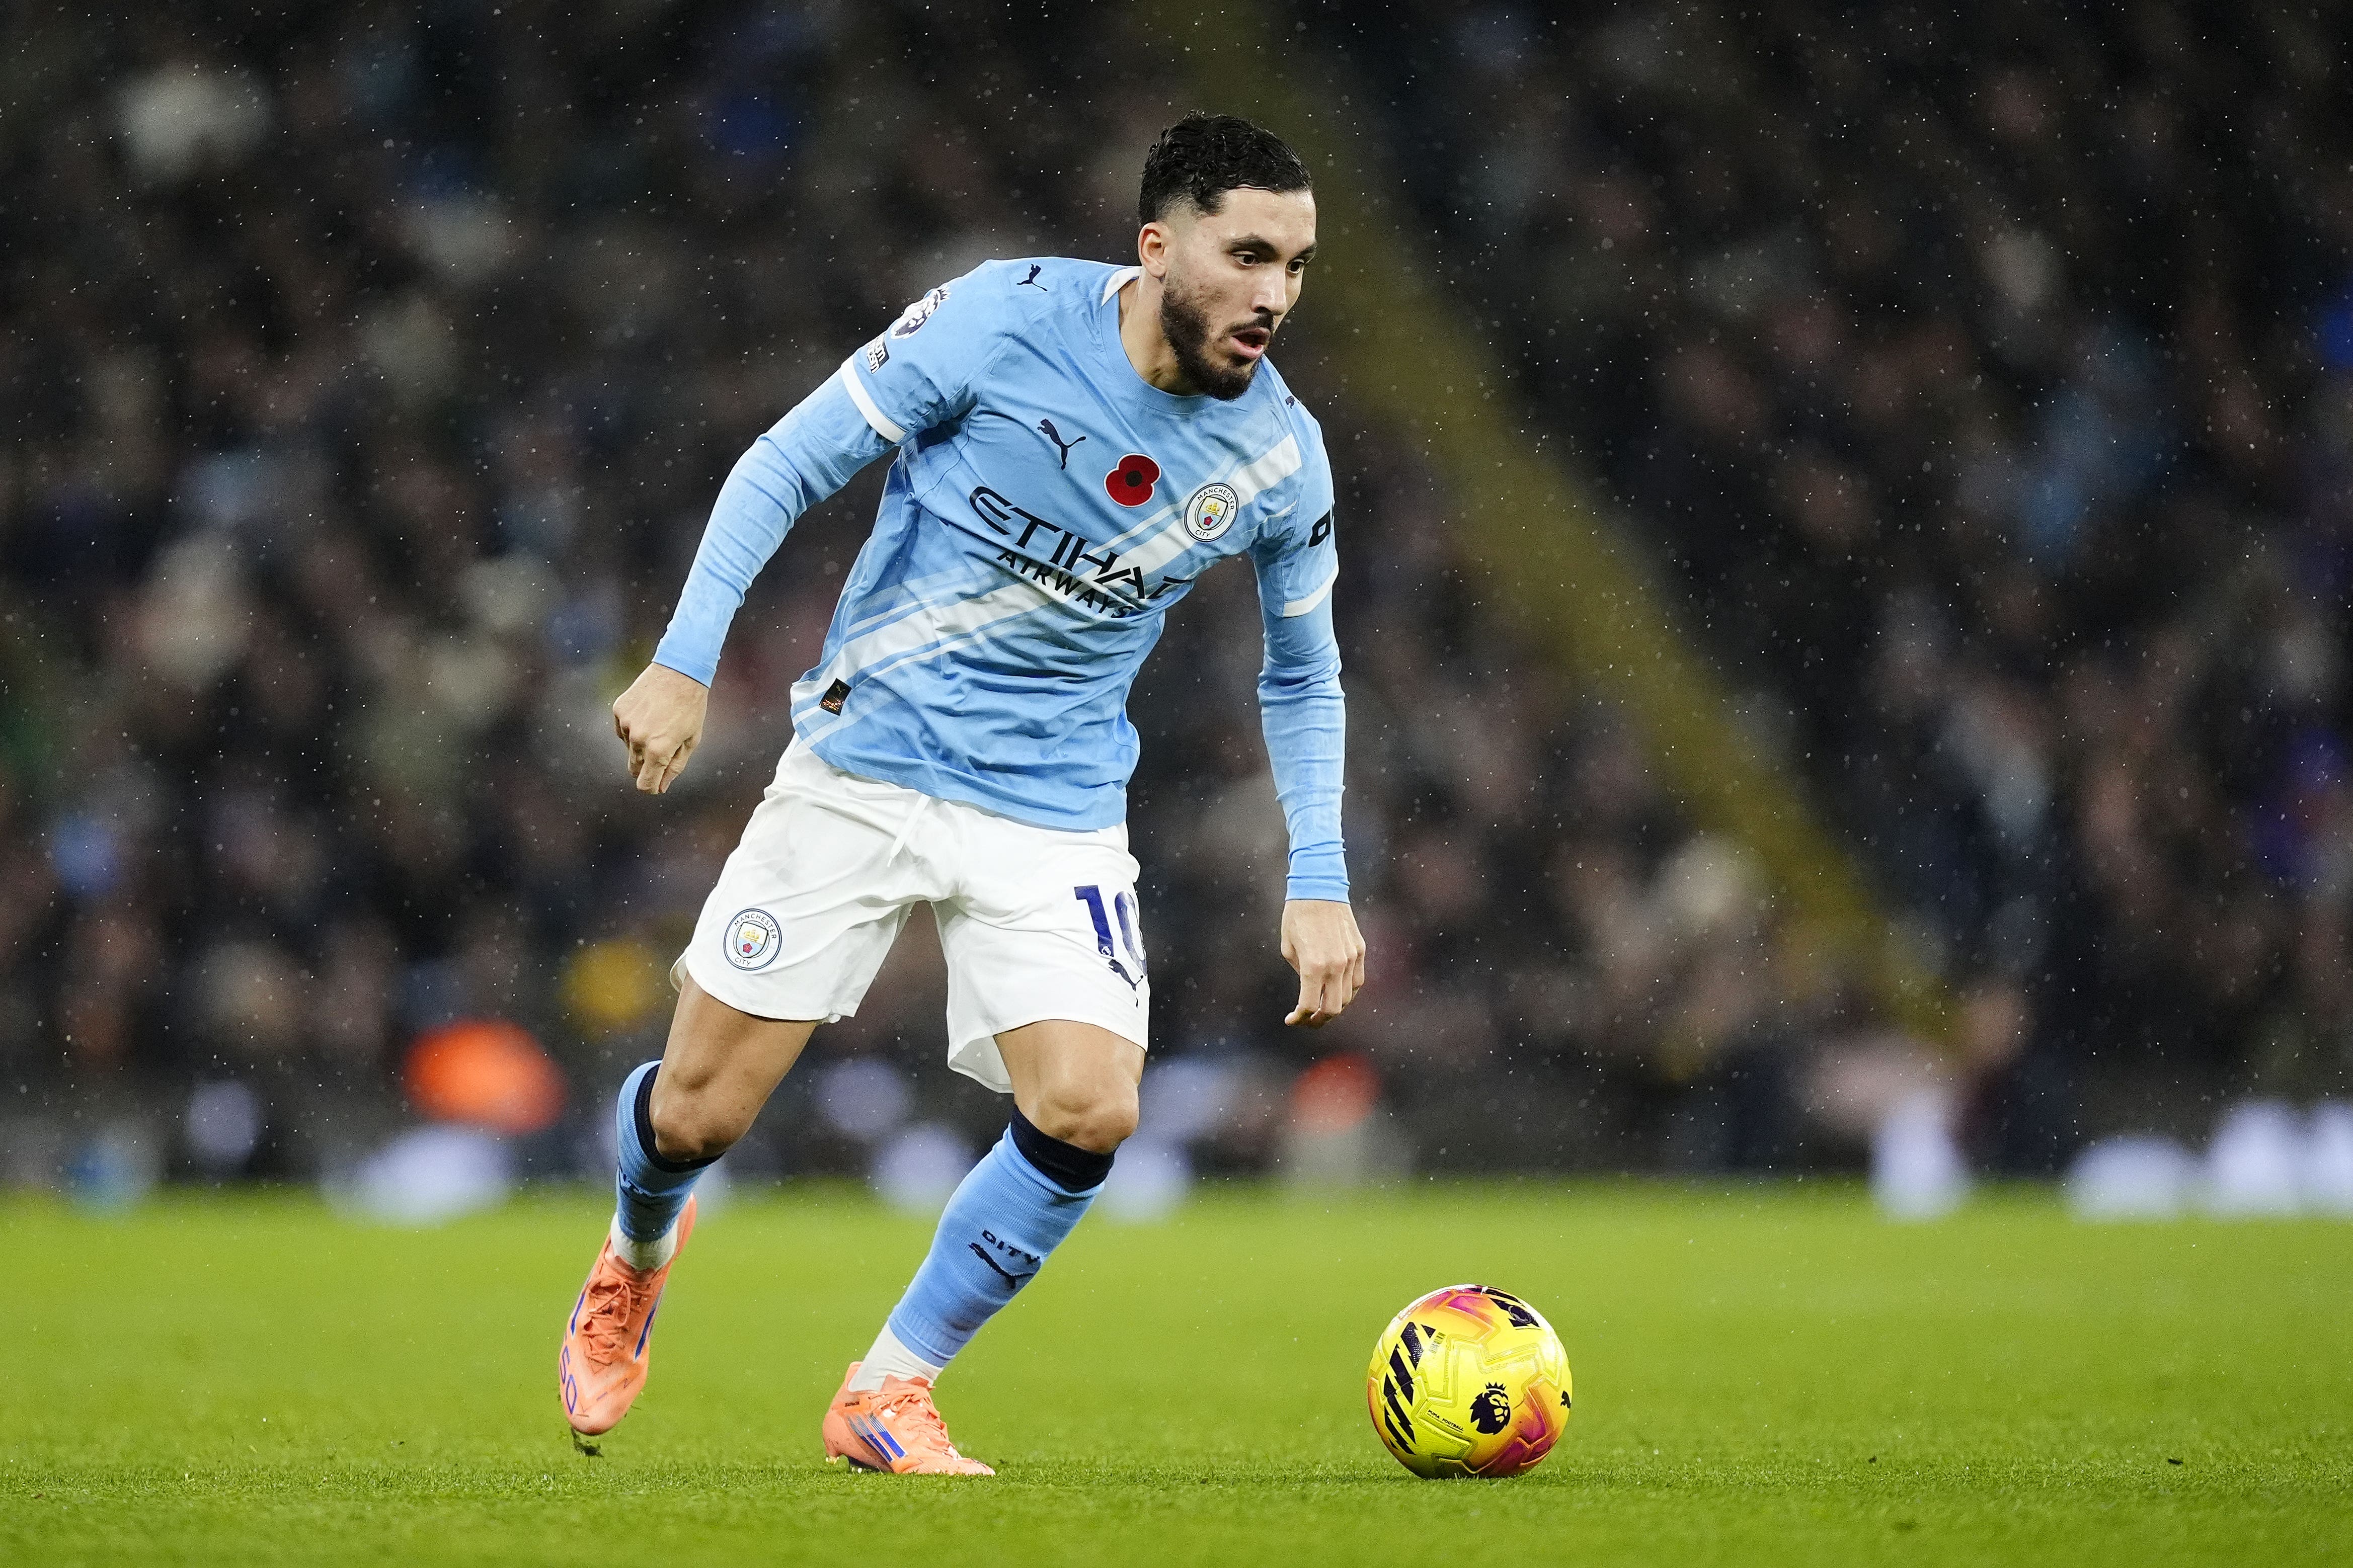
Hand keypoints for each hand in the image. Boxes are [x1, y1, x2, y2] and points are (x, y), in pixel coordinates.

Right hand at [612, 662, 708, 793]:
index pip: (645, 784)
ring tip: (659, 724)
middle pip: (634, 768)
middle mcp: (638, 739)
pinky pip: (622, 730)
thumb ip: (675, 766)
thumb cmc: (691, 706)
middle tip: (661, 751)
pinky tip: (648, 714)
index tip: (656, 784)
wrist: (679, 670)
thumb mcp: (691, 739)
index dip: (651, 787)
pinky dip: (633, 728)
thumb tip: (661, 787)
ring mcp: (626, 724)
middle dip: (647, 766)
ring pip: (629, 748)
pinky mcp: (619, 710)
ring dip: (641, 744)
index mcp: (658, 750)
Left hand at [1281, 899, 1365, 1026]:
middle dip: (1318, 1020)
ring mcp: (1351, 958)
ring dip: (1334, 1007)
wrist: (1319, 888)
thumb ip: (1301, 973)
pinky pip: (1358, 981)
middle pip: (1332, 1009)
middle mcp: (1335, 966)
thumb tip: (1311, 988)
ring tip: (1321, 1007)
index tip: (1291, 1020)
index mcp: (1312, 966)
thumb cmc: (1296, 916)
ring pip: (1348, 997)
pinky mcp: (1360, 950)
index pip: (1308, 1005)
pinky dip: (1348, 992)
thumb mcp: (1288, 948)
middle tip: (1308, 1020)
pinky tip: (1336, 991)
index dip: (1299, 1018)